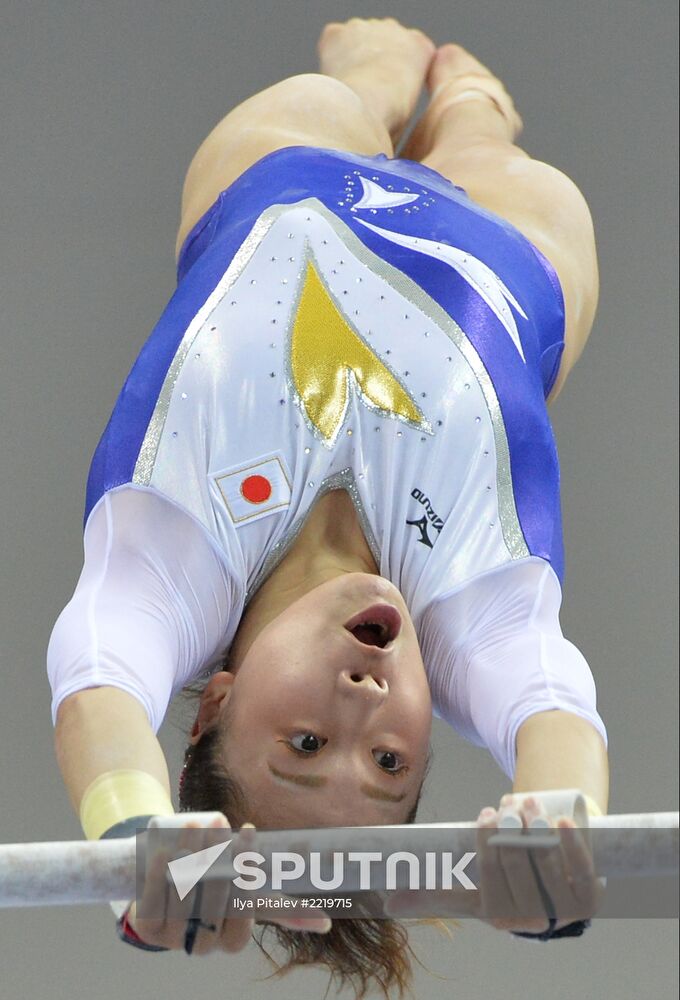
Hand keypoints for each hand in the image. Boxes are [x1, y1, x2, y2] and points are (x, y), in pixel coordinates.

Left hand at [127, 814, 331, 954]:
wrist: (166, 897)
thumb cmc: (218, 893)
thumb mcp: (249, 900)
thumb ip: (282, 910)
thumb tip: (327, 923)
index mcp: (231, 940)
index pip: (243, 910)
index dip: (246, 870)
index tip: (248, 832)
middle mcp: (202, 945)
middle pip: (212, 899)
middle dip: (217, 857)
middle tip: (220, 823)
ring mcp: (172, 939)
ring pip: (184, 894)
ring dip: (190, 853)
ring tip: (197, 825)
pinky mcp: (147, 928)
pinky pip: (153, 898)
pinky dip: (160, 871)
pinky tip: (167, 849)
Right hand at [384, 793, 603, 931]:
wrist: (550, 882)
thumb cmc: (503, 881)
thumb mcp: (470, 889)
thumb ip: (432, 893)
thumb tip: (386, 901)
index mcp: (500, 918)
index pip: (491, 879)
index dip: (487, 846)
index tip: (484, 815)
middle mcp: (534, 921)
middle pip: (521, 871)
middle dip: (512, 835)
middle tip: (507, 807)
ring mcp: (566, 912)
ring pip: (549, 867)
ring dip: (539, 832)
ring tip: (528, 804)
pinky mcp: (591, 899)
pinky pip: (582, 870)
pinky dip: (572, 845)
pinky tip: (561, 820)